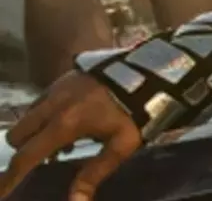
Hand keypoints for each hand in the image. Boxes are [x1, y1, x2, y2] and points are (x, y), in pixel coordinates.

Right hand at [0, 71, 140, 199]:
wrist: (148, 71)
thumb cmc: (137, 111)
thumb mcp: (122, 145)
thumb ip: (94, 173)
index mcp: (64, 124)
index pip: (26, 156)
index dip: (11, 178)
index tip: (1, 193)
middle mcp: (52, 105)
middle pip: (17, 135)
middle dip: (24, 150)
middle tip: (47, 159)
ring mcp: (56, 88)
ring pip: (27, 116)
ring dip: (35, 131)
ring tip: (63, 141)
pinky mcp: (63, 77)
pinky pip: (41, 101)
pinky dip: (45, 115)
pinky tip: (69, 120)